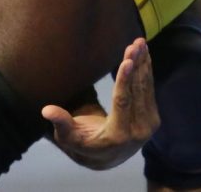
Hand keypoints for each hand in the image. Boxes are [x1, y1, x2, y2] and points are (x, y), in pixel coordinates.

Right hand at [42, 38, 159, 170]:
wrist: (107, 157)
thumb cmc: (83, 143)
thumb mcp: (69, 137)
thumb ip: (61, 123)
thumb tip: (46, 110)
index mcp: (118, 136)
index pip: (122, 103)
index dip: (125, 81)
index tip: (127, 60)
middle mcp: (138, 132)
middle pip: (138, 92)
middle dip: (136, 65)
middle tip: (135, 43)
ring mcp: (148, 126)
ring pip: (146, 88)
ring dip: (144, 63)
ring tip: (140, 42)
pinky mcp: (153, 118)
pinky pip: (150, 89)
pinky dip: (147, 70)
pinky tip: (144, 53)